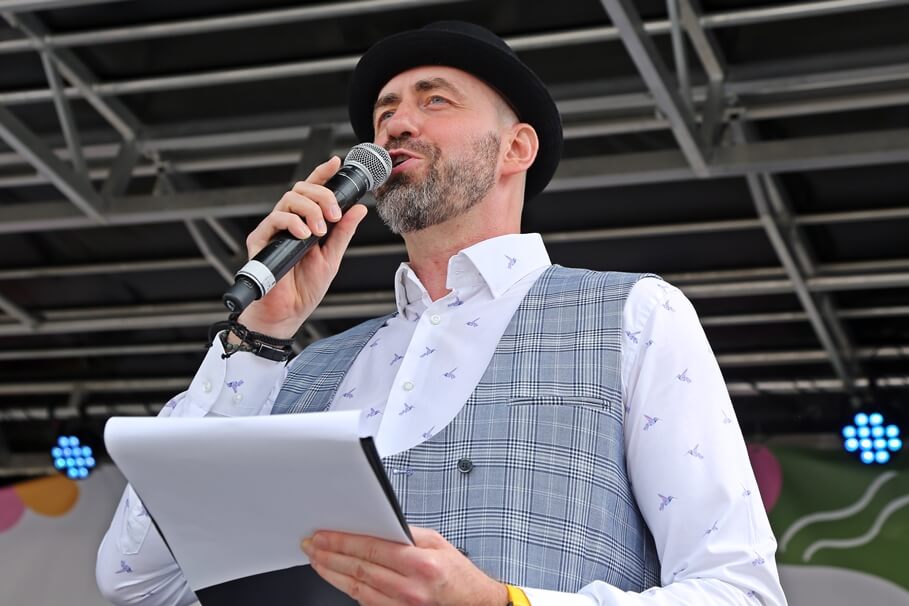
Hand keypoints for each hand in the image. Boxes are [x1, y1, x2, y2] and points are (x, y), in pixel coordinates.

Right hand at [238, 156, 368, 337]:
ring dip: (310, 209)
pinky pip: (275, 219)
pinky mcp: (260, 240)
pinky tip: (304, 235)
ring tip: (319, 230)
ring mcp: (274, 230)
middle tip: (333, 215)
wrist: (289, 313)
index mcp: (306, 223)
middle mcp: (288, 222)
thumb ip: (343, 232)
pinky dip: (292, 222)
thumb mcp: (332, 257)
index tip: (336, 163)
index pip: (313, 192)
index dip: (322, 175)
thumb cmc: (306, 288)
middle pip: (301, 190)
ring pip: (289, 199)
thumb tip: (359, 209)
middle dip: (321, 195)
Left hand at [302, 527, 508, 605]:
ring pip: (356, 589)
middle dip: (329, 556)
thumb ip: (406, 533)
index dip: (341, 541)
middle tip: (311, 546)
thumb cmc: (458, 575)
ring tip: (317, 560)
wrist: (475, 605)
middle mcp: (409, 588)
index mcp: (420, 563)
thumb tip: (377, 524)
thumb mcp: (438, 542)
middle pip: (358, 570)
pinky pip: (366, 602)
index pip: (371, 549)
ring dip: (332, 574)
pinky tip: (338, 577)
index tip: (322, 535)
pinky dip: (348, 589)